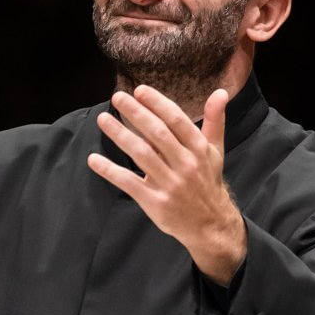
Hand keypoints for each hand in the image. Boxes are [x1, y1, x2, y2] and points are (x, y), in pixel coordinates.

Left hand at [88, 85, 245, 284]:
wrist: (210, 224)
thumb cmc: (207, 181)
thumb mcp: (215, 151)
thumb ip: (215, 120)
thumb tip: (220, 92)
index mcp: (199, 149)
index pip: (177, 120)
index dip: (158, 104)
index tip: (139, 90)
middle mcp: (186, 165)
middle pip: (158, 134)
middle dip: (136, 113)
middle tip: (117, 97)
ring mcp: (170, 184)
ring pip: (142, 155)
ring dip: (120, 135)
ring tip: (103, 119)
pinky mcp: (155, 202)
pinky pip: (129, 183)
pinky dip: (110, 171)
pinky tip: (94, 160)